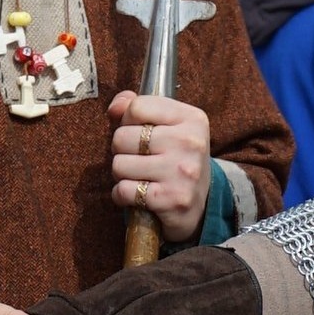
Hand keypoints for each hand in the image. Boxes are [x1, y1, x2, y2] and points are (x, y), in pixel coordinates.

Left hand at [109, 91, 211, 242]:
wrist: (199, 207)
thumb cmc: (176, 161)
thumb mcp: (167, 128)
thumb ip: (138, 109)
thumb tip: (114, 108)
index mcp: (192, 119)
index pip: (137, 107)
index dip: (129, 122)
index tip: (141, 134)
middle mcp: (190, 142)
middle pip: (123, 136)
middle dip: (122, 151)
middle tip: (139, 159)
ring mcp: (181, 172)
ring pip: (119, 164)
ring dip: (121, 175)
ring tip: (139, 177)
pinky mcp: (171, 199)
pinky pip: (124, 190)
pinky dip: (122, 195)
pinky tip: (137, 196)